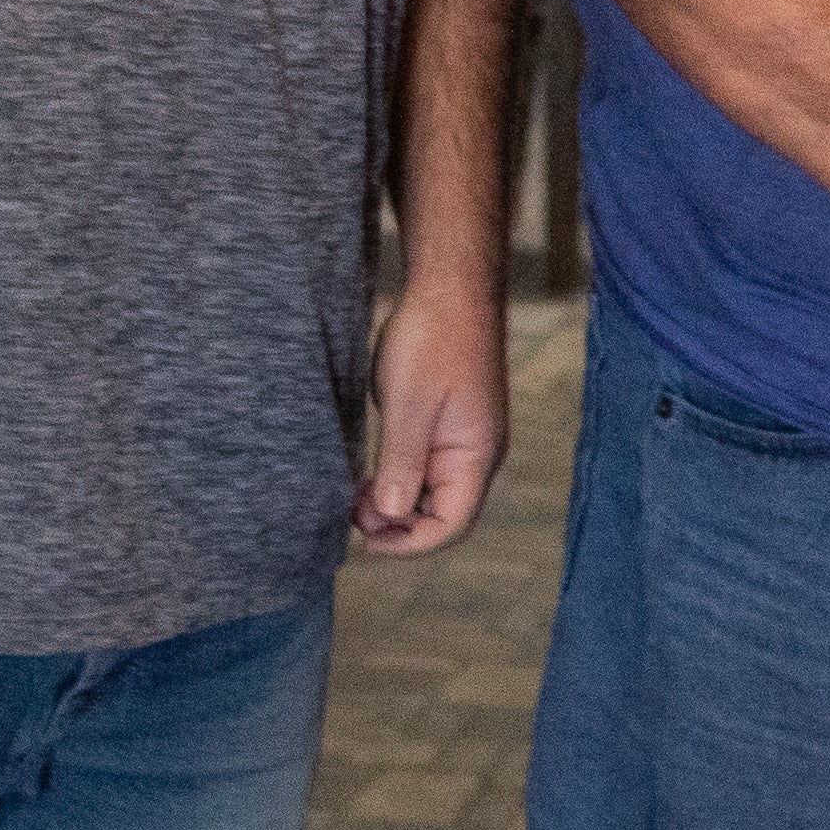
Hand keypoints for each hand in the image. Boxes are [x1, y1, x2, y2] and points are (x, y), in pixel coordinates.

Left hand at [356, 277, 508, 553]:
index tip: (367, 540)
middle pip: (444, 515)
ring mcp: (464, 439)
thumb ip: (403, 464)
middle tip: (352, 513)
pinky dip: (399, 479)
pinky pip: (426, 468)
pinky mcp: (448, 424)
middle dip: (400, 525)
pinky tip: (370, 473)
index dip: (410, 542)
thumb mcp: (409, 405)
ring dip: (396, 503)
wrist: (449, 287)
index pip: (452, 524)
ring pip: (432, 493)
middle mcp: (477, 454)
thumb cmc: (434, 339)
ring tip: (355, 496)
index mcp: (476, 455)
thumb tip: (392, 516)